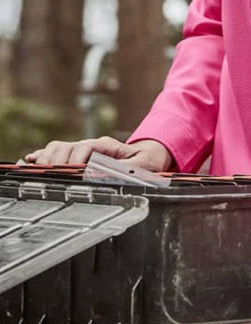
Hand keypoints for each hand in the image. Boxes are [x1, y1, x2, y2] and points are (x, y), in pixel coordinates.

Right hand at [24, 136, 172, 171]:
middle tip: (53, 176)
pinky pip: (56, 152)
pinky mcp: (77, 157)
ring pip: (58, 148)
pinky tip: (29, 162)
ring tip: (39, 172)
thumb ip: (129, 170)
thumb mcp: (144, 165)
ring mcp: (82, 150)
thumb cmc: (146, 161)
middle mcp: (91, 146)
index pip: (86, 147)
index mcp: (106, 146)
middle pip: (66, 146)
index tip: (75, 173)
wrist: (148, 154)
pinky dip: (42, 156)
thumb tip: (110, 176)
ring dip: (47, 158)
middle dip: (57, 161)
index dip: (77, 160)